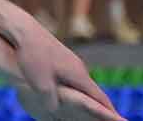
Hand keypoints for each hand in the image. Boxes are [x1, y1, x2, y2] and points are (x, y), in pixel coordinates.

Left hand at [0, 10, 122, 120]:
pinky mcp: (60, 58)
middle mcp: (78, 68)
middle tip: (106, 117)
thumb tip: (54, 110)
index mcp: (79, 75)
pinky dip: (73, 87)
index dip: (109, 110)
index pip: (99, 97)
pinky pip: (70, 76)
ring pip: (81, 83)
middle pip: (93, 90)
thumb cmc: (32, 56)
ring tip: (89, 107)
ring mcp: (70, 62)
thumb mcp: (40, 83)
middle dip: (99, 104)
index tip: (118, 119)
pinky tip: (67, 90)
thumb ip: (50, 99)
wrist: (24, 30)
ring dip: (86, 95)